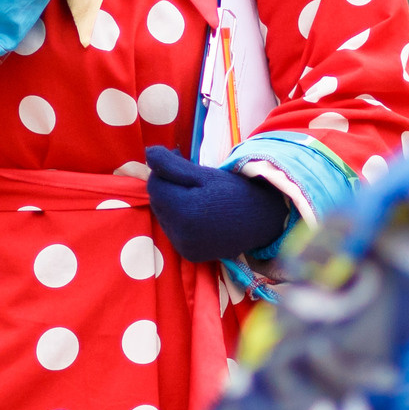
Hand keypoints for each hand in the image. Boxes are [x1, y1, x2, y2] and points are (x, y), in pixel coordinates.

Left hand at [144, 145, 292, 264]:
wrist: (261, 221)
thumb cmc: (234, 192)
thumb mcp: (204, 174)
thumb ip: (172, 165)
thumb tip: (147, 154)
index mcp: (184, 210)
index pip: (155, 184)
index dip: (164, 170)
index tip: (181, 159)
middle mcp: (180, 233)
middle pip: (158, 202)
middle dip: (168, 188)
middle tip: (192, 179)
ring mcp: (184, 247)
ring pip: (163, 217)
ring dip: (172, 204)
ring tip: (196, 198)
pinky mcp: (189, 255)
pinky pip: (173, 232)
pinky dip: (179, 221)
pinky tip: (197, 215)